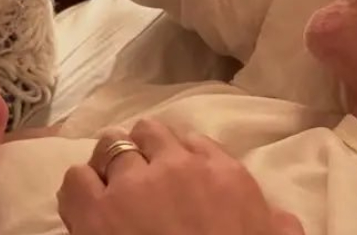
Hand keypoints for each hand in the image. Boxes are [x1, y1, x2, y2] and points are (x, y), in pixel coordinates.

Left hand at [57, 120, 304, 234]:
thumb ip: (277, 223)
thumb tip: (280, 218)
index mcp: (223, 175)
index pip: (192, 141)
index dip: (178, 157)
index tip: (173, 173)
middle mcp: (176, 168)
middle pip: (149, 133)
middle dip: (141, 150)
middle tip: (138, 176)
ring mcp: (132, 186)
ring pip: (109, 145)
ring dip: (108, 164)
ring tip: (107, 185)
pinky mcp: (95, 212)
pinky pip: (76, 177)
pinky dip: (80, 188)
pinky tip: (85, 205)